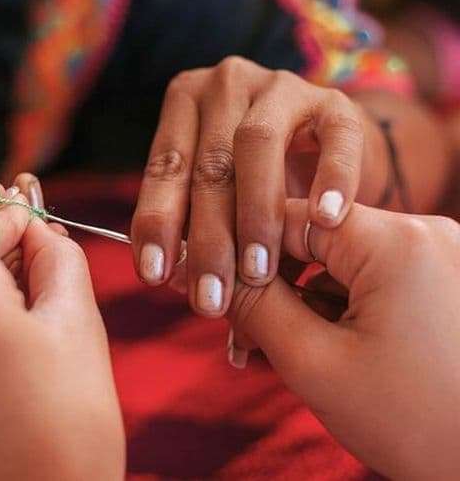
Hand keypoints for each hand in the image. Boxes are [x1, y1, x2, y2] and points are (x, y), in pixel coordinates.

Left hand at [131, 57, 384, 316]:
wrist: (329, 143)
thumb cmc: (263, 186)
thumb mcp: (228, 209)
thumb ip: (217, 254)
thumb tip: (233, 342)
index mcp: (183, 107)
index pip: (163, 168)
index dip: (156, 224)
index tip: (154, 277)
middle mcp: (223, 86)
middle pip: (207, 165)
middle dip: (208, 238)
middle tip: (211, 297)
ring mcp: (278, 86)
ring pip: (256, 145)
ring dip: (255, 213)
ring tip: (259, 270)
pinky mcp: (334, 99)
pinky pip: (334, 137)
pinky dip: (330, 178)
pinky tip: (326, 220)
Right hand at [228, 200, 459, 478]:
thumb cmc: (417, 422)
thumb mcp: (314, 362)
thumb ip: (253, 305)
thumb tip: (204, 270)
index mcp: (396, 241)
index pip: (287, 217)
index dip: (238, 251)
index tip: (207, 287)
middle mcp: (427, 233)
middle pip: (315, 242)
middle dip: (269, 288)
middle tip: (238, 339)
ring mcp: (443, 257)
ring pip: (341, 265)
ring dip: (301, 304)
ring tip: (271, 353)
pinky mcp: (448, 283)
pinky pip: (374, 281)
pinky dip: (338, 310)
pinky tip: (313, 348)